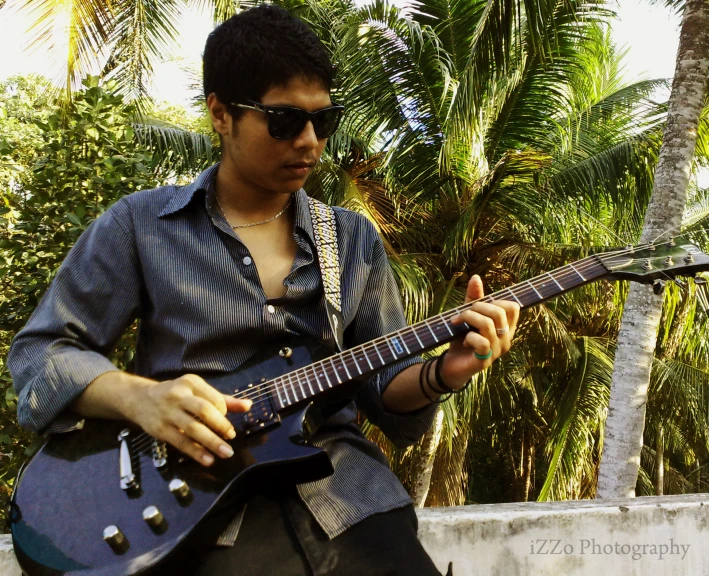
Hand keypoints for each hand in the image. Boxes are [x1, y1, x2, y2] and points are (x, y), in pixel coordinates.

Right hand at [127, 374, 251, 466]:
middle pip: (204, 410)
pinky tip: (208, 460)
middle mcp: (179, 396)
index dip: (224, 412)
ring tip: (226, 453)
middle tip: (231, 436)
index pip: (213, 398)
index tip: (228, 423)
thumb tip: (248, 405)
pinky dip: (195, 452)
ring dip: (211, 442)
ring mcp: (168, 413)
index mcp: (191, 383)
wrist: (139, 399)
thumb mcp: (197, 390)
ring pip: (193, 428)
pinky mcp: (160, 429)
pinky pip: (181, 442)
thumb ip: (223, 399)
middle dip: (220, 425)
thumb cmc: (175, 394)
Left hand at [438, 274, 519, 388]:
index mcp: (506, 327)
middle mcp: (506, 339)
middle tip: (461, 314)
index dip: (495, 300)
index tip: (477, 304)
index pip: (513, 307)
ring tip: (457, 323)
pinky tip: (463, 341)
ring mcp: (497, 351)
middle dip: (476, 307)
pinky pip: (481, 342)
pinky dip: (468, 337)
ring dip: (468, 318)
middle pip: (498, 312)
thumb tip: (476, 277)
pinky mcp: (485, 361)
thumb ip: (473, 298)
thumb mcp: (468, 316)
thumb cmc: (463, 339)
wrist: (452, 366)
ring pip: (487, 324)